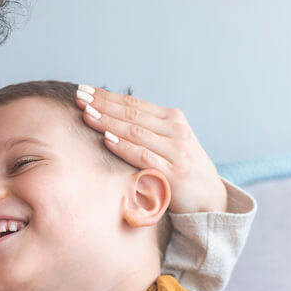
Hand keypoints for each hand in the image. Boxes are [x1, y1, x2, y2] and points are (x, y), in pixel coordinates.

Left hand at [75, 85, 227, 213]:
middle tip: (79, 96)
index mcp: (174, 119)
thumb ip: (146, 130)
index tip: (85, 89)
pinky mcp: (174, 173)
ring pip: (135, 131)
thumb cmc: (182, 170)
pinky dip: (124, 146)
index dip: (108, 96)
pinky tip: (107, 139)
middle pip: (132, 113)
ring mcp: (177, 151)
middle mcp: (176, 131)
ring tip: (87, 114)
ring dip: (108, 121)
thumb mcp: (169, 143)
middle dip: (103, 104)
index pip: (134, 103)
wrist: (210, 200)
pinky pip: (143, 156)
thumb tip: (109, 116)